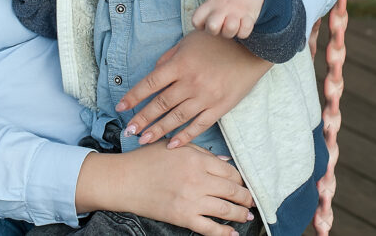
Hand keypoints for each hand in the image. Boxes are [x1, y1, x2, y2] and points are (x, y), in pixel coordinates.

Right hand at [75, 140, 253, 235]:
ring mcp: (191, 200)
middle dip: (246, 197)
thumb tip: (226, 163)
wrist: (124, 180)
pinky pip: (210, 228)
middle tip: (251, 200)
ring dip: (240, 214)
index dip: (240, 178)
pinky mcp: (183, 217)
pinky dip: (224, 232)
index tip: (243, 183)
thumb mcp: (174, 147)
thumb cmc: (146, 160)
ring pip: (226, 209)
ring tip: (246, 215)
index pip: (229, 171)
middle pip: (232, 190)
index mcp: (196, 159)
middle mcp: (198, 179)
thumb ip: (202, 153)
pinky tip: (233, 234)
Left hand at [117, 30, 270, 148]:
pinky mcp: (220, 107)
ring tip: (143, 140)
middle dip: (141, 119)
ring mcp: (205, 96)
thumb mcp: (188, 42)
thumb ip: (169, 58)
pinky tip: (172, 144)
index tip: (120, 107)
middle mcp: (190, 82)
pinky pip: (199, 125)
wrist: (251, 47)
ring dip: (158, 130)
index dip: (133, 97)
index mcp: (180, 65)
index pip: (150, 84)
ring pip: (176, 118)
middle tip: (128, 131)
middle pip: (160, 104)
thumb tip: (154, 73)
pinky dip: (185, 136)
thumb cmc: (217, 41)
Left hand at [191, 0, 268, 38]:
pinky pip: (244, 33)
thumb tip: (206, 28)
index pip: (196, 21)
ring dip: (231, 32)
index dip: (200, 26)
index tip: (207, 21)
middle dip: (215, 31)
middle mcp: (221, 8)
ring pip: (229, 31)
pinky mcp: (250, 16)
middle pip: (212, 28)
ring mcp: (236, 12)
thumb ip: (208, 11)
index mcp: (210, 3)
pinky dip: (243, 32)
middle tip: (221, 25)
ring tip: (234, 24)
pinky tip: (243, 24)